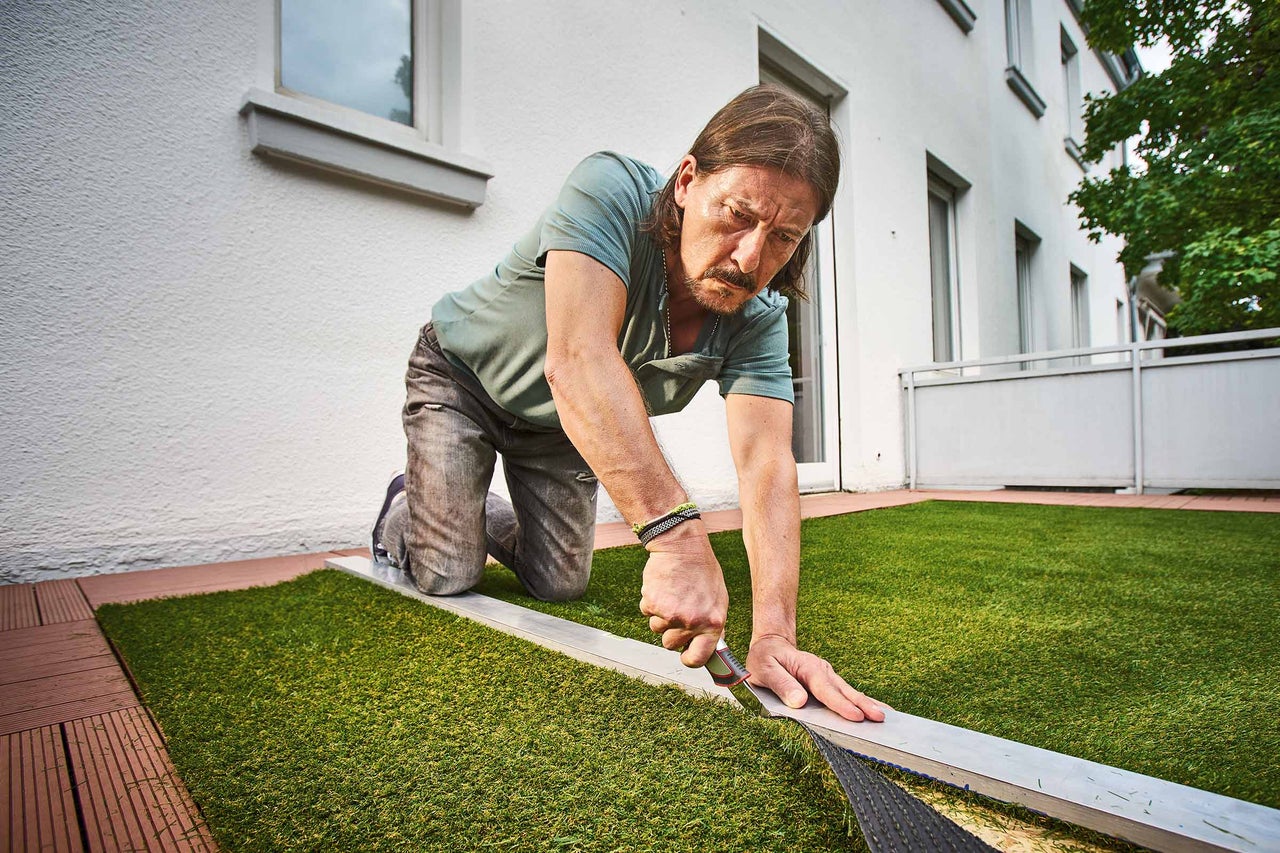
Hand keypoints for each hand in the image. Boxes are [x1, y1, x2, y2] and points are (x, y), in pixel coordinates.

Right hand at [638, 525, 727, 667]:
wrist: (682, 547)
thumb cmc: (703, 571)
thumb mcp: (718, 600)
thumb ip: (712, 625)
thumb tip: (708, 647)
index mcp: (713, 623)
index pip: (699, 658)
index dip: (689, 659)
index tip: (685, 655)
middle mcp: (692, 622)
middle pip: (671, 644)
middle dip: (671, 632)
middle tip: (678, 611)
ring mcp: (670, 614)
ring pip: (656, 629)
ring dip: (661, 615)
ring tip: (672, 594)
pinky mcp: (652, 603)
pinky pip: (647, 612)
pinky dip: (651, 602)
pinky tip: (663, 587)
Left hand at [746, 635, 888, 722]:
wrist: (771, 645)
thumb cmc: (765, 658)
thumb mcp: (765, 669)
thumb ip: (781, 685)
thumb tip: (800, 702)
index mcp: (807, 668)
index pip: (825, 690)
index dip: (840, 704)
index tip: (855, 716)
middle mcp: (822, 671)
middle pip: (844, 690)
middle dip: (863, 705)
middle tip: (880, 718)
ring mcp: (828, 676)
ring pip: (850, 691)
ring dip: (867, 704)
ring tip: (885, 717)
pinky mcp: (830, 682)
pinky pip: (847, 693)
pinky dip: (862, 702)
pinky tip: (875, 710)